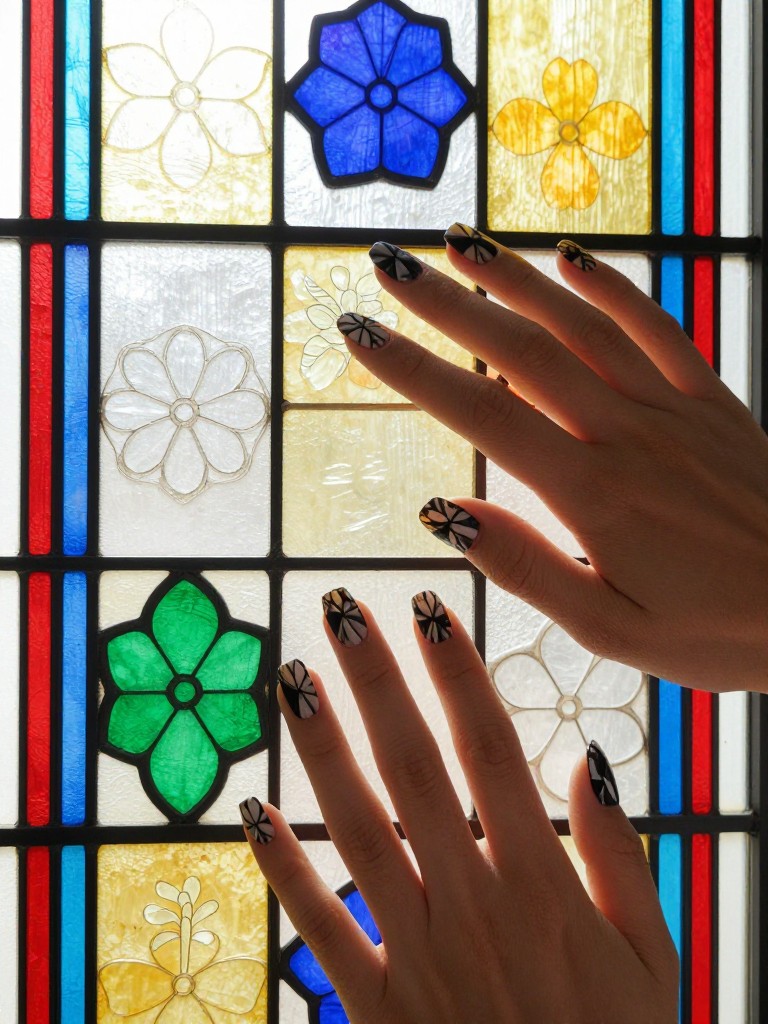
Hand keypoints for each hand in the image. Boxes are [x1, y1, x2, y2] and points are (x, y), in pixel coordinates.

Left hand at [241, 590, 677, 1022]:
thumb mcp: (653, 958)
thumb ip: (620, 855)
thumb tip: (584, 758)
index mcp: (540, 883)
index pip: (491, 752)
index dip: (459, 676)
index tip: (431, 612)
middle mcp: (469, 902)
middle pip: (413, 769)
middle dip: (376, 682)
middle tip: (342, 611)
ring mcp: (414, 951)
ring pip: (357, 828)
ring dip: (322, 750)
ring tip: (291, 680)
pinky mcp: (374, 1003)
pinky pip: (320, 926)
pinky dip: (283, 868)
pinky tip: (252, 811)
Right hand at [333, 233, 767, 692]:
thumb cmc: (720, 630)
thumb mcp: (612, 630)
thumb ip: (526, 567)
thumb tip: (446, 514)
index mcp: (593, 493)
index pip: (482, 416)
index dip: (414, 370)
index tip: (360, 336)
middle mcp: (627, 433)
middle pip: (520, 351)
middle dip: (446, 305)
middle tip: (388, 265)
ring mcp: (673, 408)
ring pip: (581, 325)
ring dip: (516, 279)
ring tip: (460, 242)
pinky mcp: (713, 401)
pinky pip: (657, 327)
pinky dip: (612, 288)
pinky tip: (572, 259)